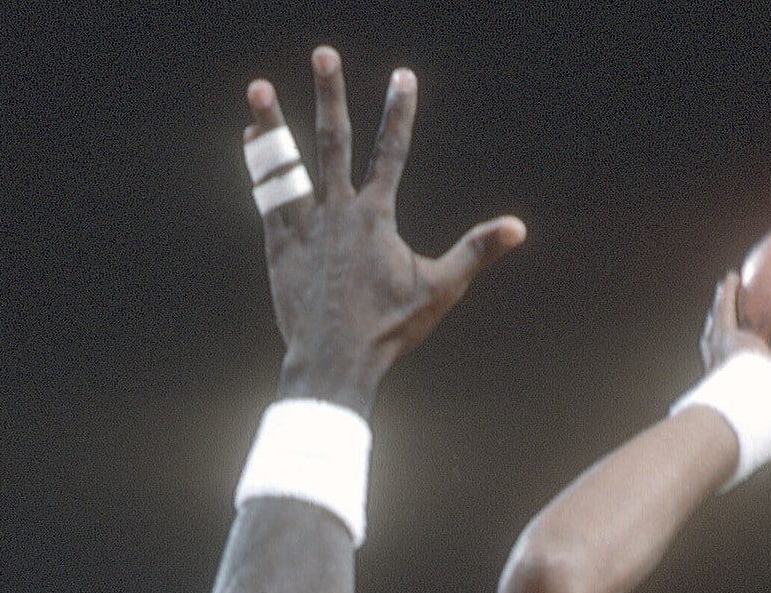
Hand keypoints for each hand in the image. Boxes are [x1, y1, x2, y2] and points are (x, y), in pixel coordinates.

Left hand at [246, 48, 526, 412]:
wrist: (334, 361)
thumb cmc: (389, 329)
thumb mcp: (440, 289)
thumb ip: (476, 251)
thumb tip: (518, 227)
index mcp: (375, 217)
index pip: (391, 152)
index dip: (399, 112)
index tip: (402, 75)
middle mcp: (337, 212)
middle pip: (333, 141)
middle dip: (330, 94)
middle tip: (324, 53)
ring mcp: (304, 227)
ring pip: (287, 164)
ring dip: (273, 123)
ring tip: (257, 86)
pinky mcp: (279, 246)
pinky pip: (268, 196)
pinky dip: (260, 166)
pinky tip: (252, 138)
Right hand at [698, 272, 770, 508]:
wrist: (755, 416)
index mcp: (759, 401)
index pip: (762, 389)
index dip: (763, 383)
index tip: (769, 375)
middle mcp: (736, 379)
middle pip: (730, 357)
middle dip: (729, 343)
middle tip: (737, 329)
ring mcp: (728, 358)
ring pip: (720, 334)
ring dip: (724, 316)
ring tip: (730, 293)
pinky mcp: (728, 340)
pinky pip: (726, 311)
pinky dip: (726, 294)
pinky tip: (733, 275)